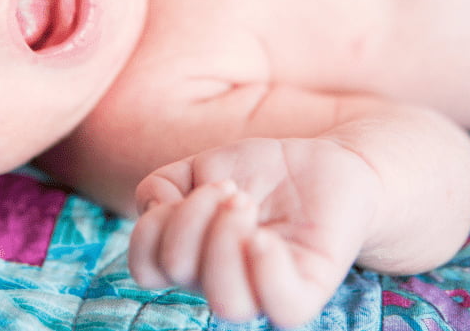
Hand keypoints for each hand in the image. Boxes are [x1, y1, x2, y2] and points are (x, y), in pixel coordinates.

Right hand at [128, 137, 380, 327]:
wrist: (323, 163)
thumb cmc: (261, 170)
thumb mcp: (201, 167)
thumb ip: (161, 187)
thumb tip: (155, 211)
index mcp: (192, 259)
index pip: (146, 267)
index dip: (153, 226)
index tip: (199, 187)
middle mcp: (221, 281)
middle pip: (179, 270)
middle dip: (196, 214)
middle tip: (235, 191)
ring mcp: (264, 290)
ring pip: (225, 301)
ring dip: (226, 238)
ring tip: (248, 204)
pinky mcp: (308, 291)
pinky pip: (281, 307)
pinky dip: (265, 268)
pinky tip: (266, 235)